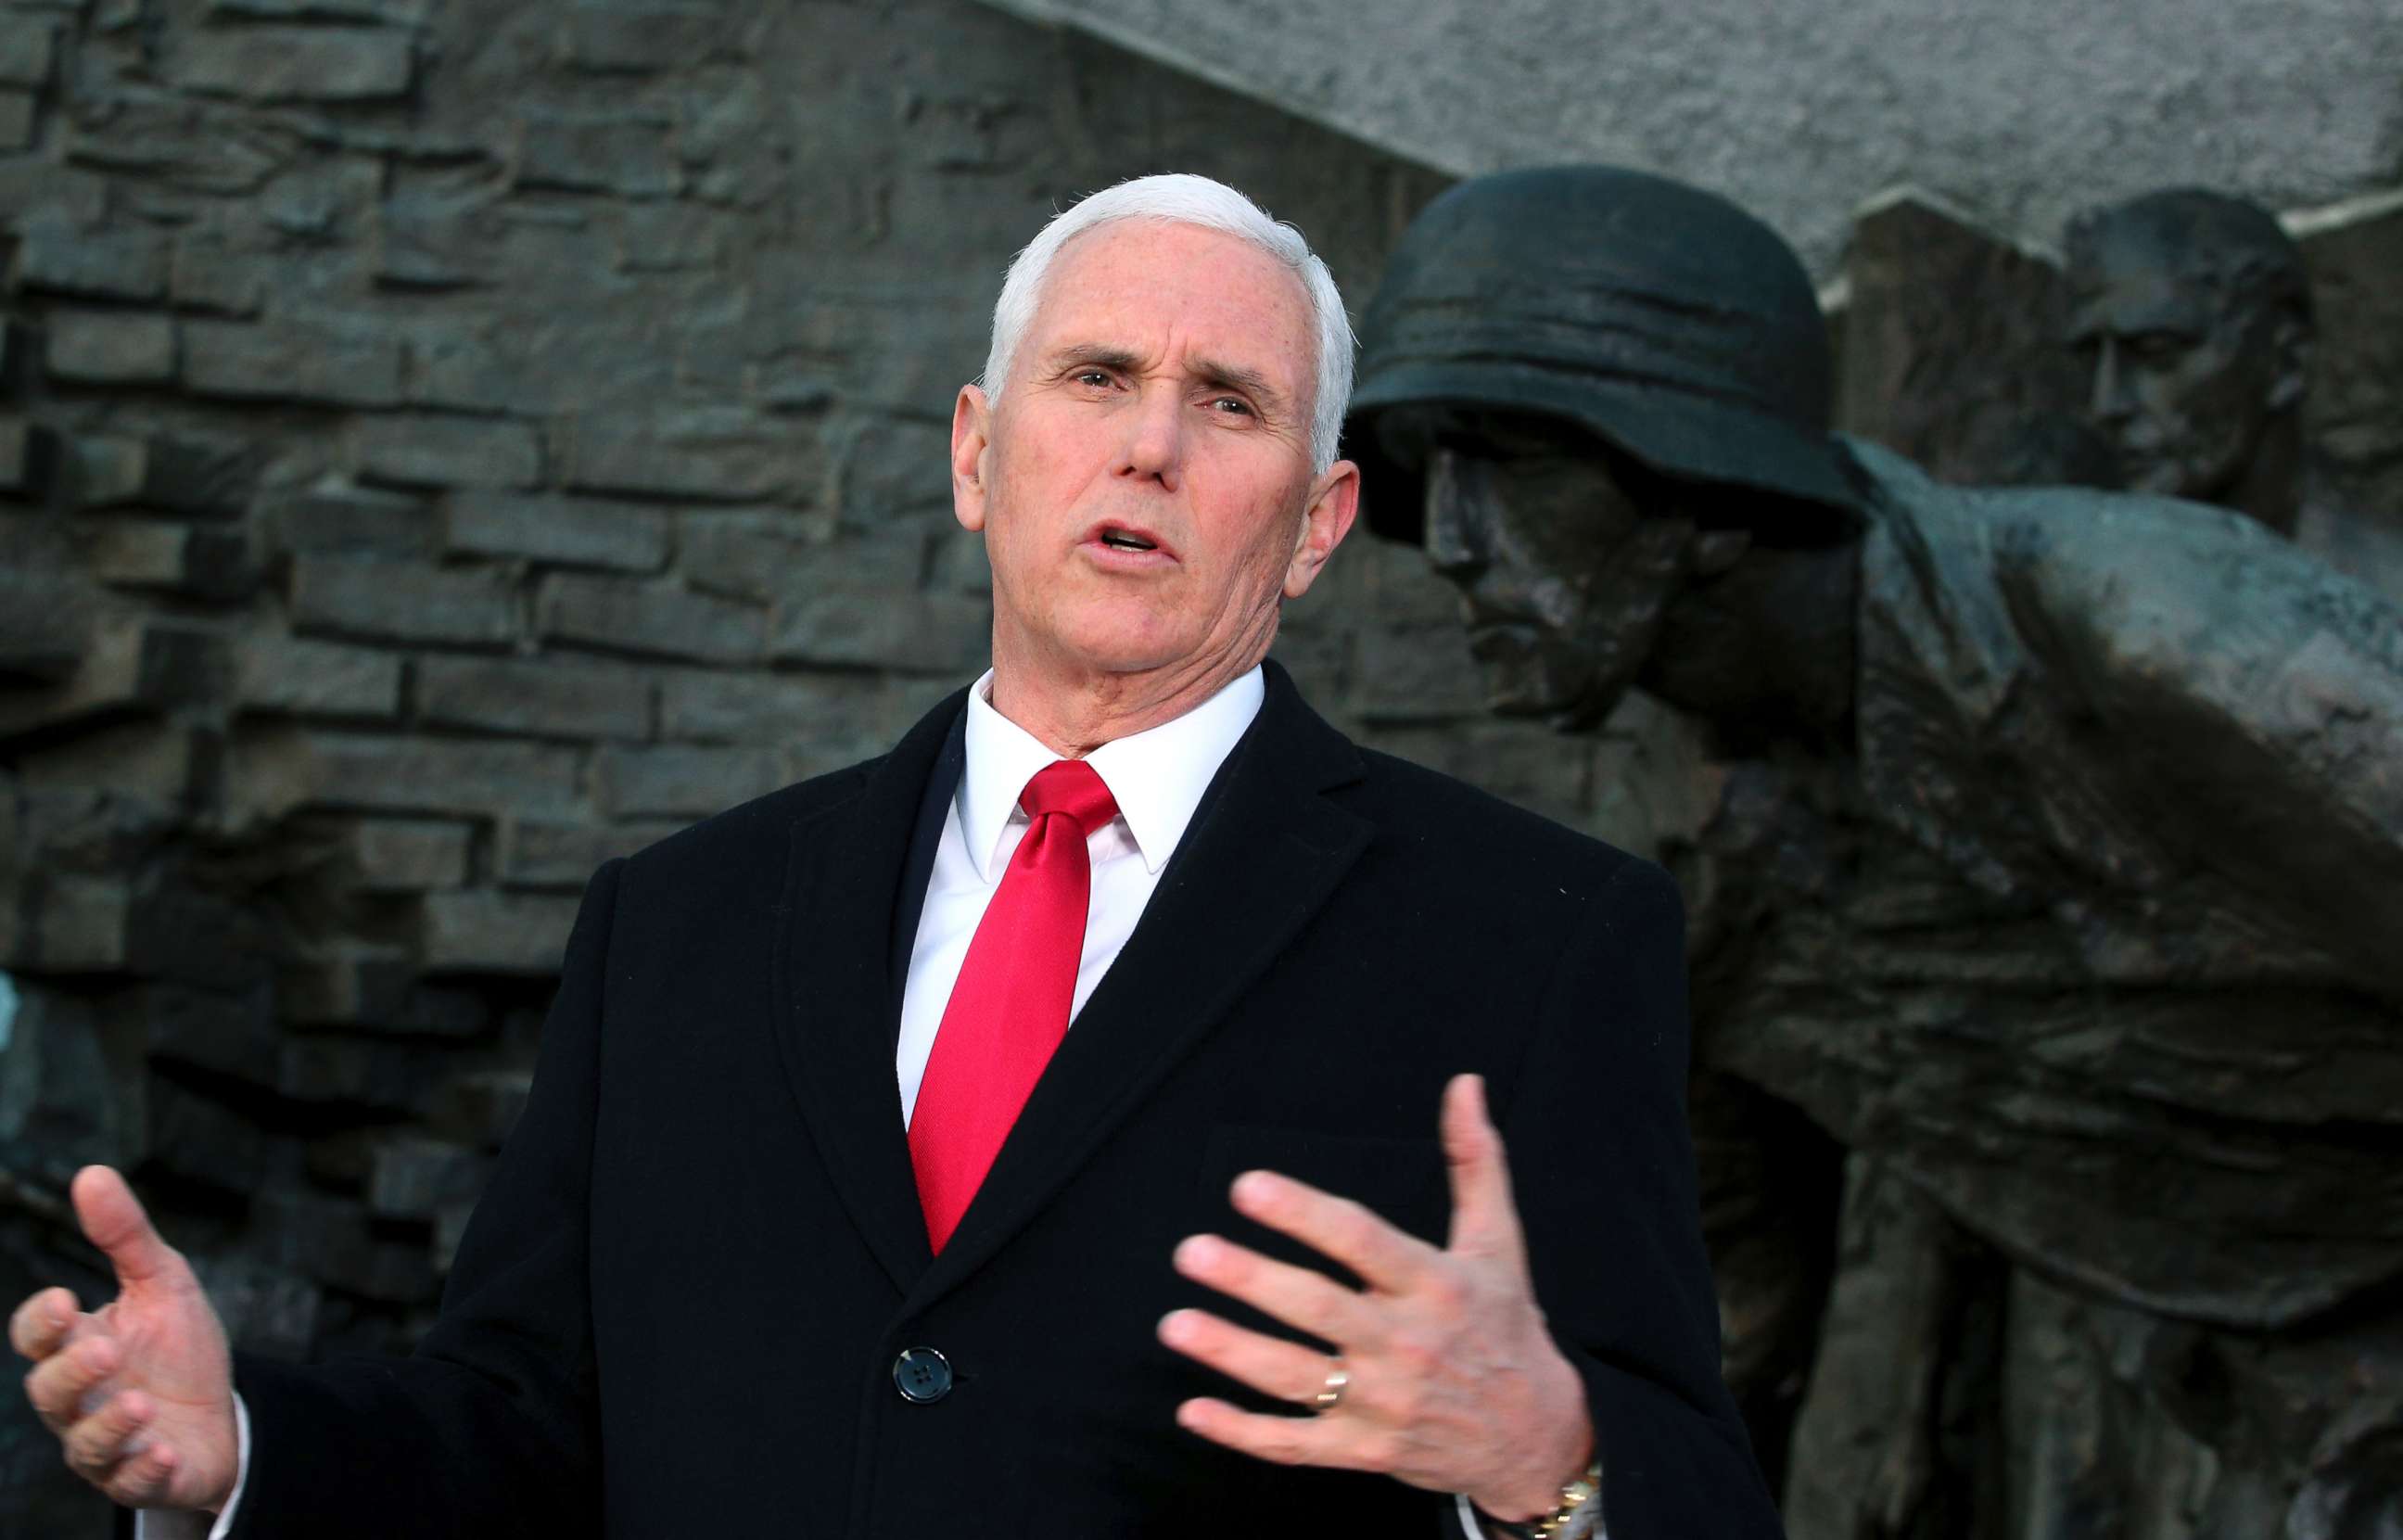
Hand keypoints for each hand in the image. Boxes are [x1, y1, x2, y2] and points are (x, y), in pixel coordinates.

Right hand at [11, 1166, 238, 1512]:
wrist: (223, 1413)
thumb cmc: (178, 1347)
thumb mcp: (162, 1282)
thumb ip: (124, 1236)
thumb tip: (91, 1173)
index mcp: (81, 1345)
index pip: (39, 1336)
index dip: (42, 1321)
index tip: (66, 1299)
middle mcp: (83, 1398)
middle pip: (50, 1391)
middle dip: (73, 1372)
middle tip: (107, 1352)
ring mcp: (110, 1443)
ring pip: (84, 1444)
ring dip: (108, 1425)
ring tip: (139, 1403)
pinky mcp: (142, 1477)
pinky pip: (130, 1482)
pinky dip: (143, 1469)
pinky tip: (162, 1453)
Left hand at [1159, 1074, 1591, 1519]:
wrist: (1535, 1436)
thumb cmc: (1504, 1324)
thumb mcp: (1497, 1241)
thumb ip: (1475, 1158)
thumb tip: (1464, 1083)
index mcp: (1435, 1283)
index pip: (1361, 1241)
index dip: (1303, 1213)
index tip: (1246, 1186)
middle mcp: (1408, 1343)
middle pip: (1319, 1309)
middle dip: (1251, 1281)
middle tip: (1191, 1251)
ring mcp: (1385, 1403)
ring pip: (1298, 1379)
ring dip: (1232, 1352)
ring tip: (1175, 1324)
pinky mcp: (1367, 1450)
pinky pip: (1297, 1445)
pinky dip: (1244, 1434)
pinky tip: (1193, 1411)